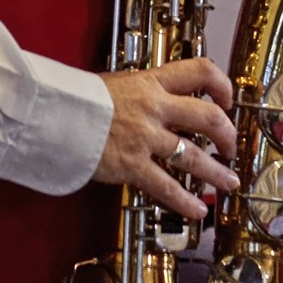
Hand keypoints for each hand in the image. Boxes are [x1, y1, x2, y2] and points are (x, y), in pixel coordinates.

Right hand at [93, 56, 240, 223]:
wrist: (52, 114)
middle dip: (227, 135)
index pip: (200, 71)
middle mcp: (155, 107)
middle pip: (209, 117)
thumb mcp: (117, 83)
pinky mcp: (133, 165)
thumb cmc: (79, 98)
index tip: (227, 100)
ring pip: (195, 157)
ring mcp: (146, 137)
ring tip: (229, 183)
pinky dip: (185, 202)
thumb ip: (142, 92)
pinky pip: (167, 186)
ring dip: (216, 173)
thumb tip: (159, 101)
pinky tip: (197, 211)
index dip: (221, 85)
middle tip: (231, 147)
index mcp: (151, 82)